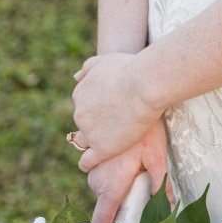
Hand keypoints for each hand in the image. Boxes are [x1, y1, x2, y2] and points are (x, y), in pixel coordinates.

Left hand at [70, 52, 159, 169]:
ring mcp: (90, 132)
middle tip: (117, 124)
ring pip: (85, 142)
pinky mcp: (102, 148)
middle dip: (96, 125)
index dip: (98, 109)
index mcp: (80, 93)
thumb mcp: (106, 59)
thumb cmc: (132, 68)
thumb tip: (75, 77)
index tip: (112, 110)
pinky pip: (88, 161)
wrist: (146, 85)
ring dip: (93, 143)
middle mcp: (80, 113)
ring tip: (109, 144)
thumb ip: (89, 67)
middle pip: (84, 124)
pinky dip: (89, 163)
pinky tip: (96, 163)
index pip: (84, 106)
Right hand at [86, 117, 172, 222]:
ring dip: (106, 163)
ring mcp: (84, 157)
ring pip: (93, 167)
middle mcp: (94, 175)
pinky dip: (97, 141)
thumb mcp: (158, 159)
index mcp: (111, 186)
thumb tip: (169, 207)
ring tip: (127, 148)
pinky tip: (115, 129)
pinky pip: (86, 144)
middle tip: (135, 172)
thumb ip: (160, 186)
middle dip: (115, 186)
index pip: (101, 220)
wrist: (135, 91)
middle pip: (100, 191)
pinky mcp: (81, 136)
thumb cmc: (150, 130)